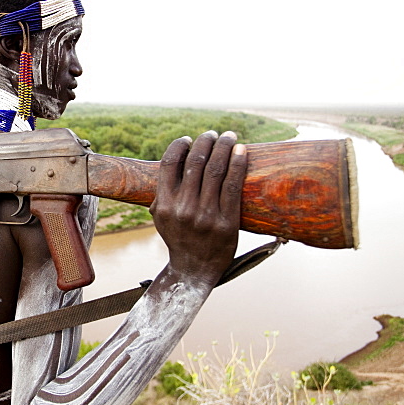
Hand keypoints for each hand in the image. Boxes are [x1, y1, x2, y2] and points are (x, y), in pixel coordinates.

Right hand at [150, 131, 247, 286]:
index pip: (170, 164)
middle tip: (212, 134)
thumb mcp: (161, 217)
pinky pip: (233, 186)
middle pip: (196, 162)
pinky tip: (242, 151)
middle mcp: (184, 208)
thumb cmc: (178, 237)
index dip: (179, 146)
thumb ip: (163, 192)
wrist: (194, 270)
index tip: (187, 139)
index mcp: (165, 205)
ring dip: (223, 147)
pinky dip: (238, 164)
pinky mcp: (227, 222)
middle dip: (205, 142)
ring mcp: (206, 216)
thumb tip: (171, 161)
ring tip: (229, 136)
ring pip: (216, 170)